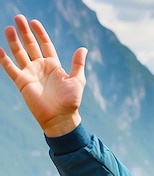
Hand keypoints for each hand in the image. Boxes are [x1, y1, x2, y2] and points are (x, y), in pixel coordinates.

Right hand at [0, 14, 86, 136]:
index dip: (40, 33)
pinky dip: (4, 59)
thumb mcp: (77, 80)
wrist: (60, 118)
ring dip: (14, 41)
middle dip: (25, 32)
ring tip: (8, 28)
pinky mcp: (22, 82)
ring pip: (19, 53)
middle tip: (18, 17)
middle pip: (30, 45)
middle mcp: (41, 67)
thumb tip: (83, 48)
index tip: (34, 22)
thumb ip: (77, 64)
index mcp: (54, 65)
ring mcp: (30, 74)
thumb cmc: (70, 101)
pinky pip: (10, 68)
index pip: (45, 45)